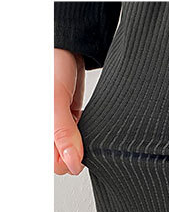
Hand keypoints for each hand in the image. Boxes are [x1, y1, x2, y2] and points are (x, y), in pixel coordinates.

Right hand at [54, 49, 84, 175]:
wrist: (68, 47)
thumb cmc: (53, 66)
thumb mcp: (56, 101)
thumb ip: (63, 133)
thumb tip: (72, 163)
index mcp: (38, 132)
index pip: (56, 164)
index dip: (71, 159)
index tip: (79, 143)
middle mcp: (47, 132)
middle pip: (67, 160)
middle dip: (78, 149)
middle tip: (82, 129)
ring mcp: (60, 127)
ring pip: (76, 150)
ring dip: (84, 141)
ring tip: (84, 122)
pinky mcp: (71, 120)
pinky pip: (81, 137)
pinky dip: (88, 132)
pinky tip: (86, 120)